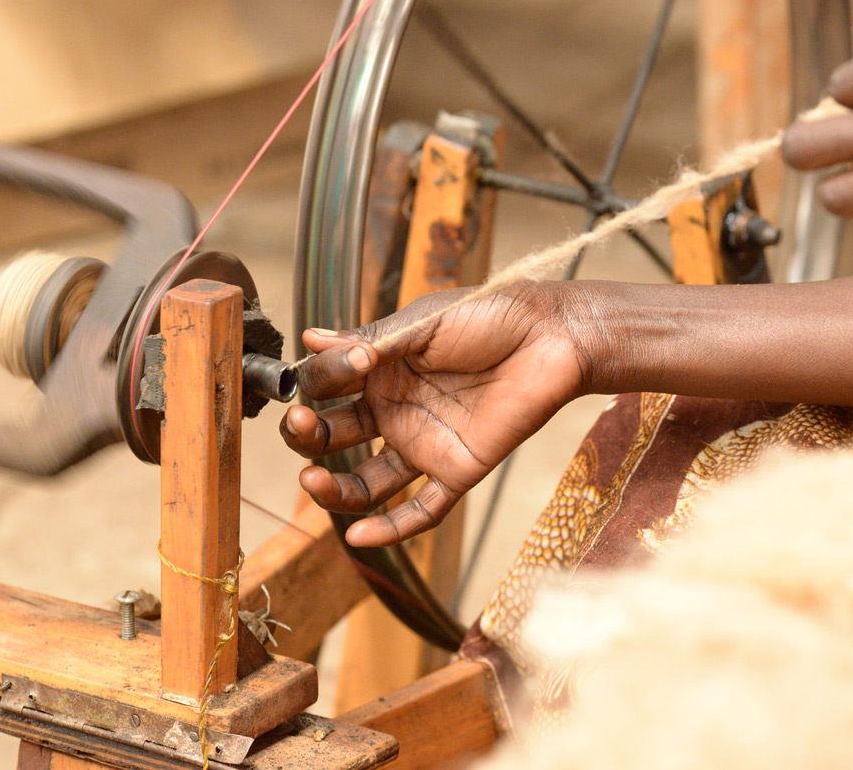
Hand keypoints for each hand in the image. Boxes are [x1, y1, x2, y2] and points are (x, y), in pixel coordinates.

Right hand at [281, 283, 587, 546]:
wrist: (552, 337)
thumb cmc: (491, 316)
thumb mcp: (424, 323)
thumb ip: (370, 339)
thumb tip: (309, 339)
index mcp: (380, 369)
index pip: (326, 386)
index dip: (319, 381)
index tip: (341, 364)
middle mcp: (394, 410)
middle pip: (334, 437)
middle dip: (307, 436)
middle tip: (300, 425)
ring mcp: (423, 444)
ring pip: (367, 483)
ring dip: (333, 489)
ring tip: (310, 481)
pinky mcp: (457, 470)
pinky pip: (421, 510)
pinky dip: (390, 528)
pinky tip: (356, 535)